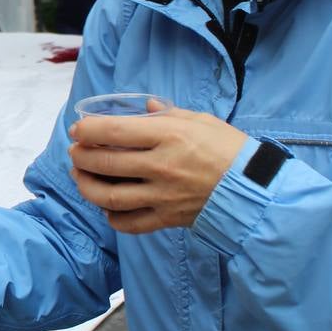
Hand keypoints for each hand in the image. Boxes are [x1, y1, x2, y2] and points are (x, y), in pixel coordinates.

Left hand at [67, 106, 247, 233]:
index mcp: (169, 136)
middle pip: (105, 163)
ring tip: (80, 177)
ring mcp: (162, 195)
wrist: (256, 189)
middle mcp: (161, 166)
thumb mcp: (202, 121)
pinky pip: (130, 223)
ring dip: (87, 186)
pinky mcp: (168, 218)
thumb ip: (169, 114)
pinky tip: (107, 207)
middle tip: (76, 152)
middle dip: (81, 157)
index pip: (114, 132)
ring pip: (110, 196)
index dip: (88, 130)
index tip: (78, 129)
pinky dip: (112, 217)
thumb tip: (147, 107)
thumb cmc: (230, 149)